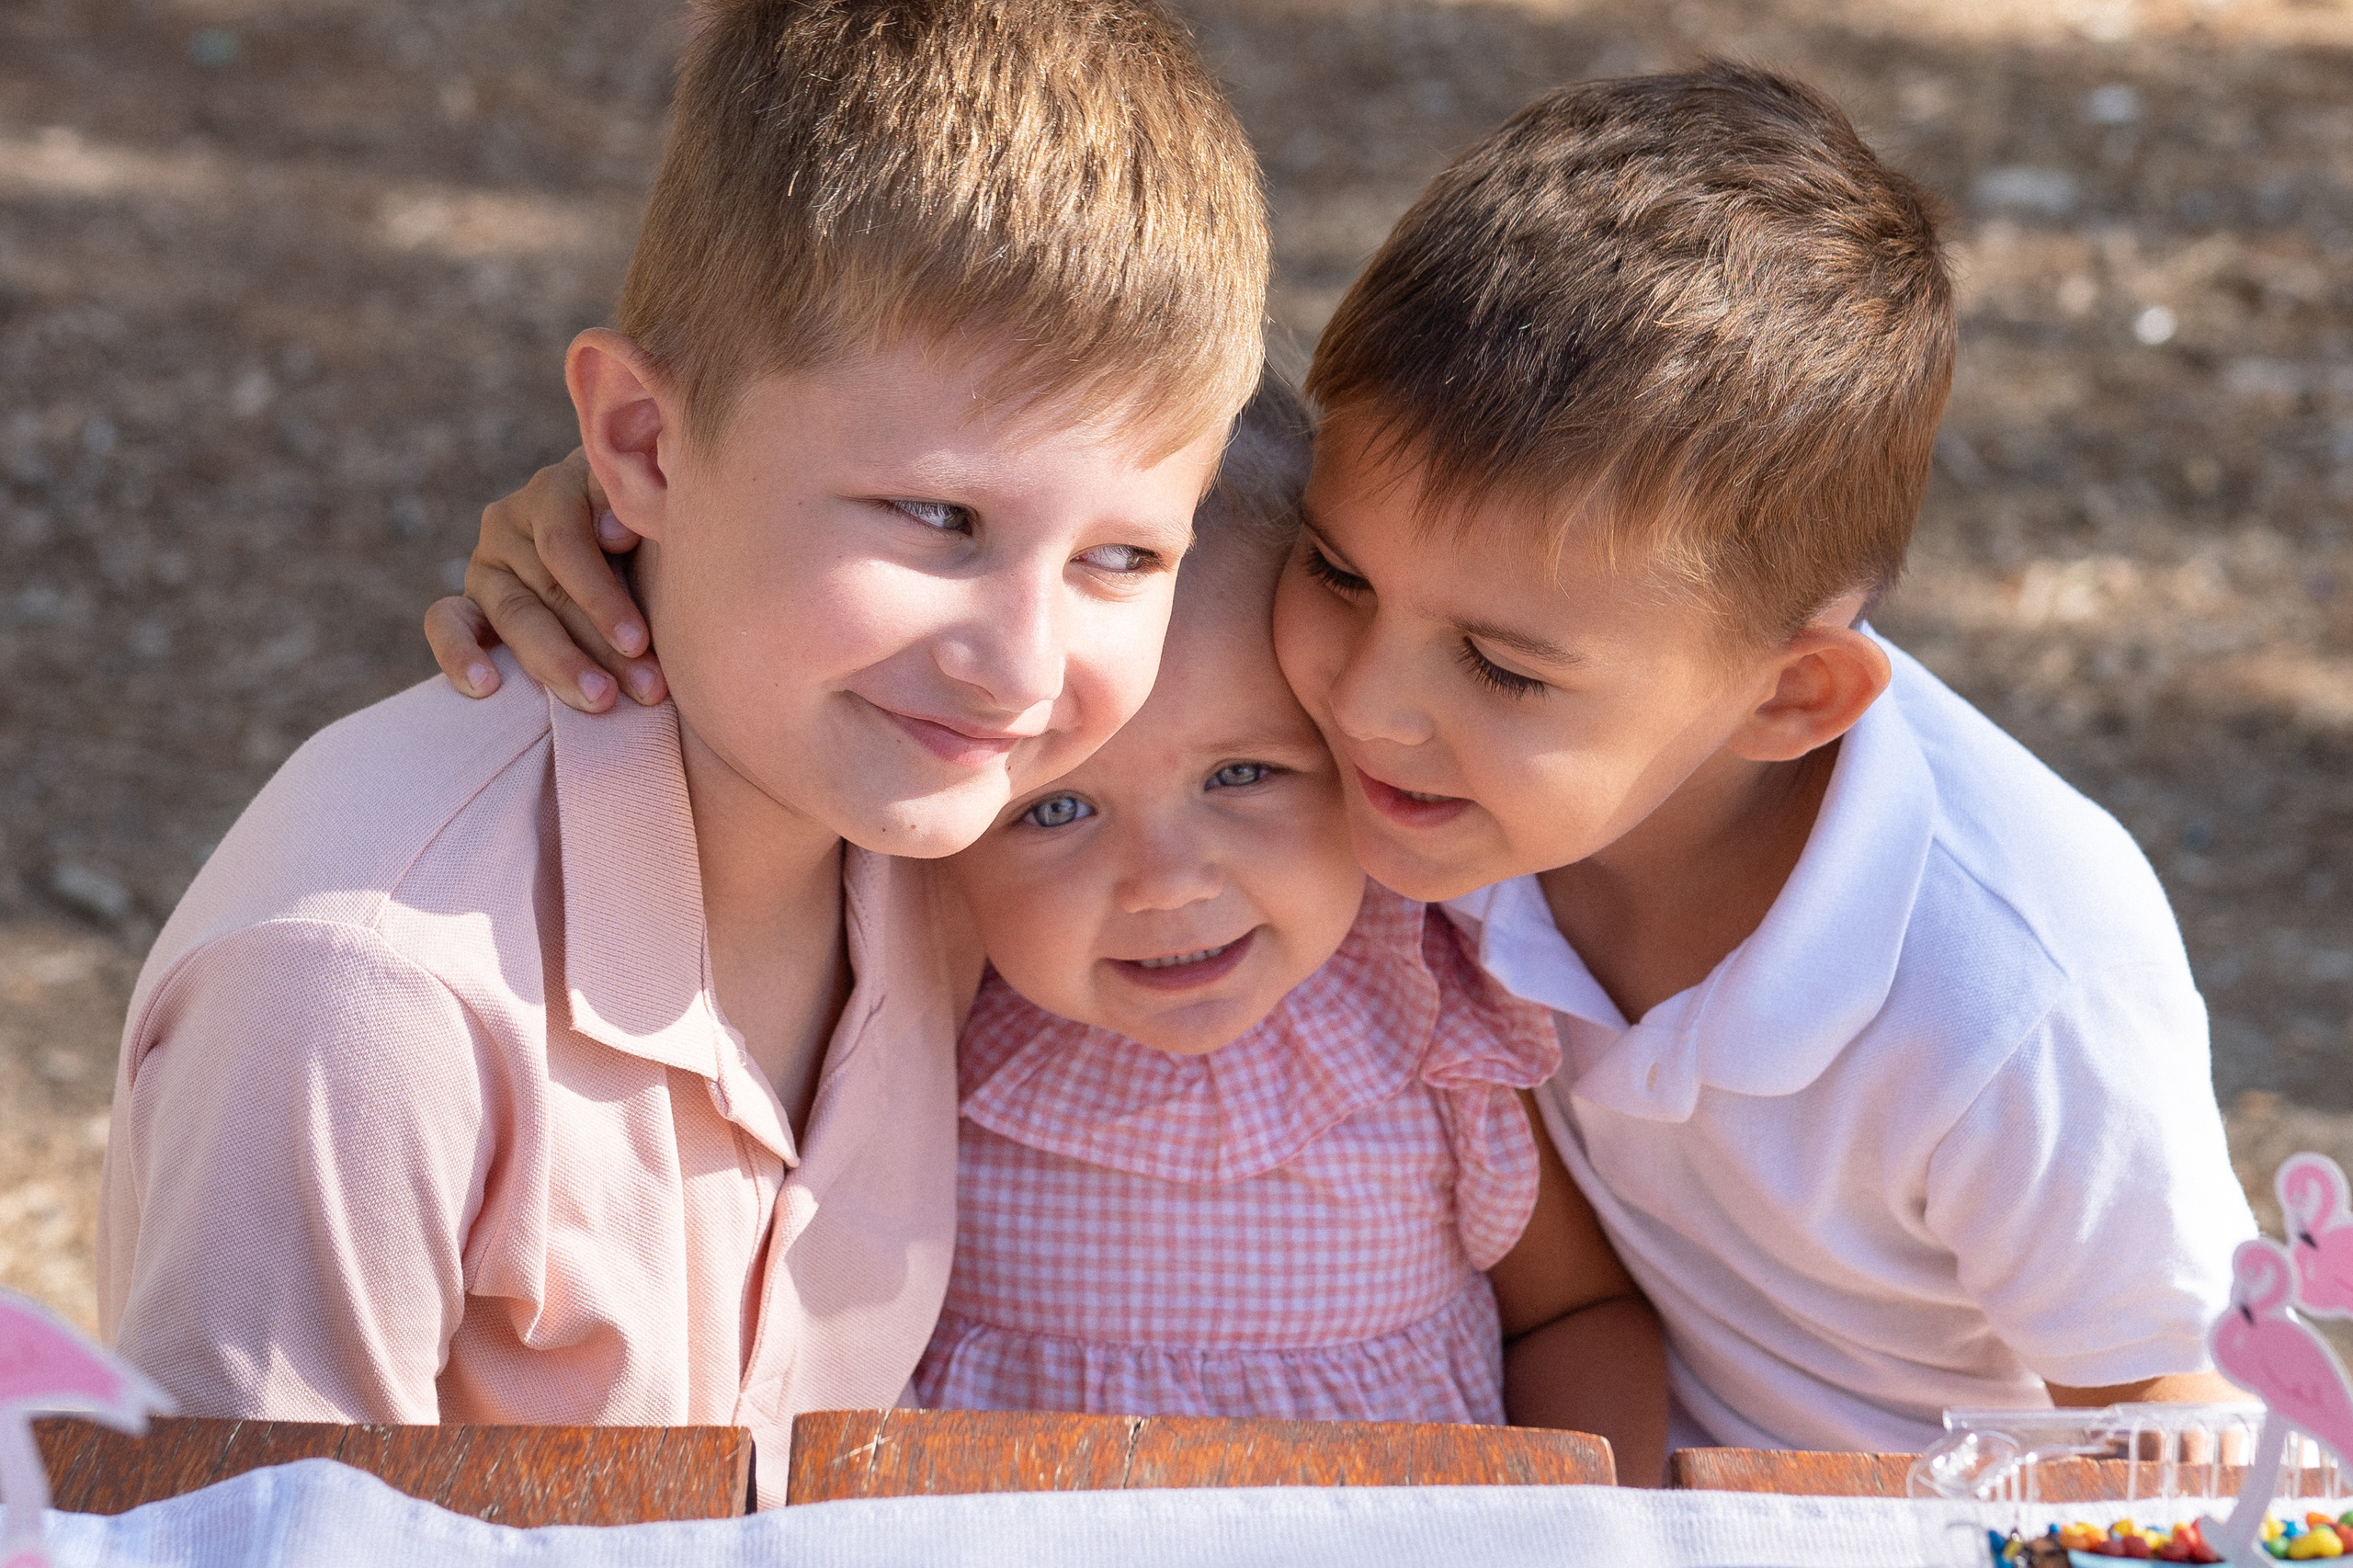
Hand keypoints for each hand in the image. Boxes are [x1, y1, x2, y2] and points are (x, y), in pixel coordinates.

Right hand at [421, 449, 667, 711]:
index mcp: (560, 486)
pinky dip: (459, 654)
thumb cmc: (654, 536)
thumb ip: (637, 513)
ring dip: (558, 664)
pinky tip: (485, 686)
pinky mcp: (466, 602)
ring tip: (600, 700)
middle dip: (600, 646)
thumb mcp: (653, 518)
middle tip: (643, 688)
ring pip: (515, 615)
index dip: (602, 595)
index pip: (566, 543)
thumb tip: (614, 531)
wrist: (630, 552)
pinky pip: (446, 623)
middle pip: (549, 590)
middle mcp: (513, 518)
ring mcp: (487, 561)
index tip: (640, 642)